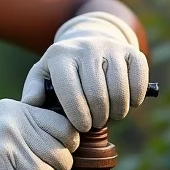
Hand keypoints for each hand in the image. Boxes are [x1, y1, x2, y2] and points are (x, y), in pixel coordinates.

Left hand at [21, 11, 148, 131]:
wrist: (88, 42)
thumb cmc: (63, 68)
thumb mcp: (43, 74)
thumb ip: (33, 90)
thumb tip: (30, 104)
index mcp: (60, 55)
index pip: (69, 90)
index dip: (77, 115)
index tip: (81, 127)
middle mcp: (85, 47)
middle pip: (97, 94)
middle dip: (98, 117)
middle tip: (96, 123)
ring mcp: (110, 47)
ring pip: (119, 90)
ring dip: (117, 112)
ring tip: (110, 115)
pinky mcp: (131, 51)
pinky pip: (139, 80)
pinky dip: (135, 98)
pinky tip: (127, 103)